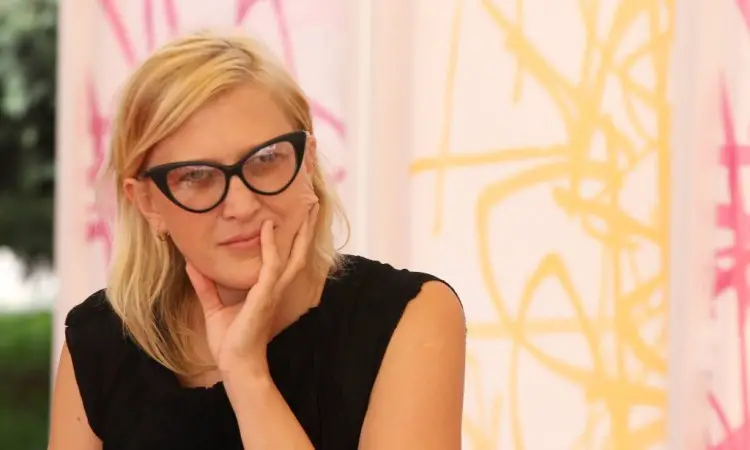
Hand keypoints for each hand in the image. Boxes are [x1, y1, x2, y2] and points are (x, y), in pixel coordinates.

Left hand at [185, 204, 319, 375]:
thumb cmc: (230, 342)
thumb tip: (192, 265)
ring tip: (306, 210)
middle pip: (298, 254)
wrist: (235, 364)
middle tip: (313, 205)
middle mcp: (275, 288)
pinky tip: (267, 229)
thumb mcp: (213, 308)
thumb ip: (206, 285)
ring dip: (301, 232)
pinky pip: (271, 265)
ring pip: (293, 255)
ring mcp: (272, 291)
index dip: (291, 238)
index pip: (285, 259)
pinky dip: (270, 246)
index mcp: (267, 290)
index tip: (294, 217)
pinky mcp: (264, 295)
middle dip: (306, 230)